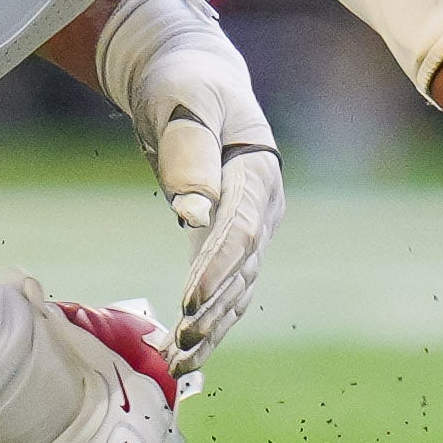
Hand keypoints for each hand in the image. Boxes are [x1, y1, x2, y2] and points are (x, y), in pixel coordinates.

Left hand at [91, 0, 282, 367]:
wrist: (190, 78)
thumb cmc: (183, 82)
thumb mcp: (183, 101)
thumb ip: (190, 152)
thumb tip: (192, 213)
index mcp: (257, 174)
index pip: (241, 231)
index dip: (217, 269)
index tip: (188, 302)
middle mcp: (263, 208)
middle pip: (242, 270)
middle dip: (212, 312)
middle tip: (179, 346)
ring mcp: (250, 229)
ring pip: (237, 290)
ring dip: (211, 330)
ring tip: (178, 365)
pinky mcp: (229, 242)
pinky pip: (224, 290)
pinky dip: (207, 323)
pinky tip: (183, 354)